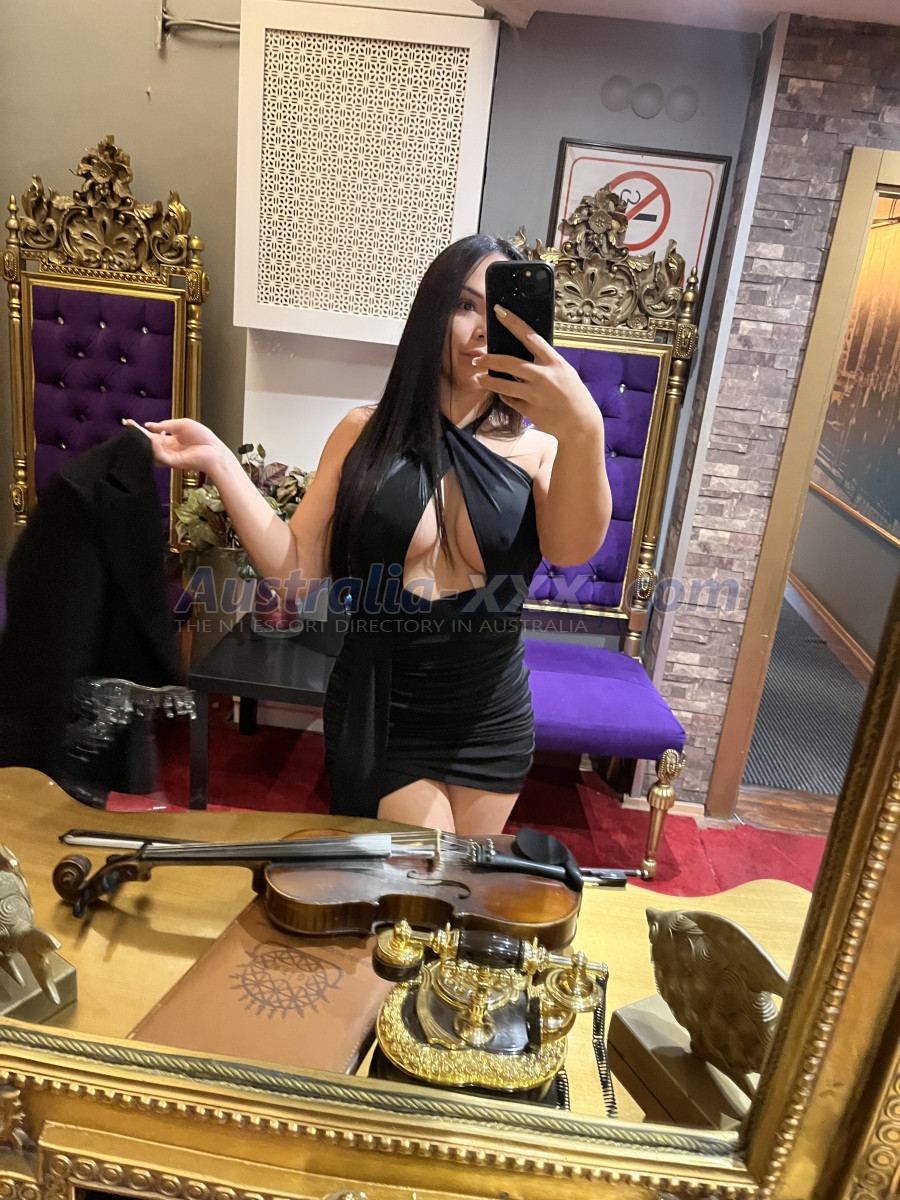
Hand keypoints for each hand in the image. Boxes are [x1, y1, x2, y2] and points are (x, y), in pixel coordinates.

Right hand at [123, 418, 225, 476]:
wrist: (215, 451)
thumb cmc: (204, 439)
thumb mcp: (182, 425)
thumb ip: (166, 425)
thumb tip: (149, 425)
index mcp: (169, 440)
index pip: (150, 434)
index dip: (139, 428)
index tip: (127, 422)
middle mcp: (167, 449)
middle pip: (146, 443)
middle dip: (136, 435)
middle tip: (127, 426)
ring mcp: (169, 457)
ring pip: (150, 451)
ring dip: (143, 441)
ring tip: (138, 432)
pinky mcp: (173, 462)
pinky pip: (160, 456)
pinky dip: (156, 448)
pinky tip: (156, 440)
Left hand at [474, 306, 603, 442]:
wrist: (581, 424)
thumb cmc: (573, 395)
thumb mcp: (564, 372)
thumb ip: (545, 363)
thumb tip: (524, 353)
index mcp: (553, 362)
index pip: (529, 336)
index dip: (512, 322)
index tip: (498, 312)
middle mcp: (543, 376)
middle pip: (508, 362)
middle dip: (488, 359)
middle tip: (477, 359)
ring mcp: (535, 394)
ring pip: (503, 385)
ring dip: (488, 381)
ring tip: (480, 378)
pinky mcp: (529, 410)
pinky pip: (510, 400)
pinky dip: (504, 396)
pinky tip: (503, 394)